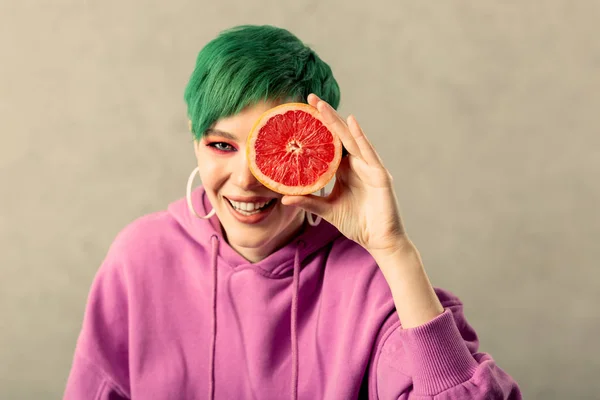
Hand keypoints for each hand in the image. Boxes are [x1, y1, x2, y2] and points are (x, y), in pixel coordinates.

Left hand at [281, 94, 408, 254]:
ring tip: (322, 105)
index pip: (329, 144)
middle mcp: (357, 164)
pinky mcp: (379, 174)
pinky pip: (368, 153)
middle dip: (325, 116)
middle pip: (339, 136)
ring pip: (351, 139)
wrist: (379, 240)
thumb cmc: (357, 224)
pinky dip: (359, 137)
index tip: (301, 113)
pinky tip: (351, 122)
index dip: (317, 128)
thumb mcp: (327, 210)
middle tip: (309, 98)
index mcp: (345, 170)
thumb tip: (284, 197)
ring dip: (337, 122)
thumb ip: (308, 202)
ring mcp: (369, 167)